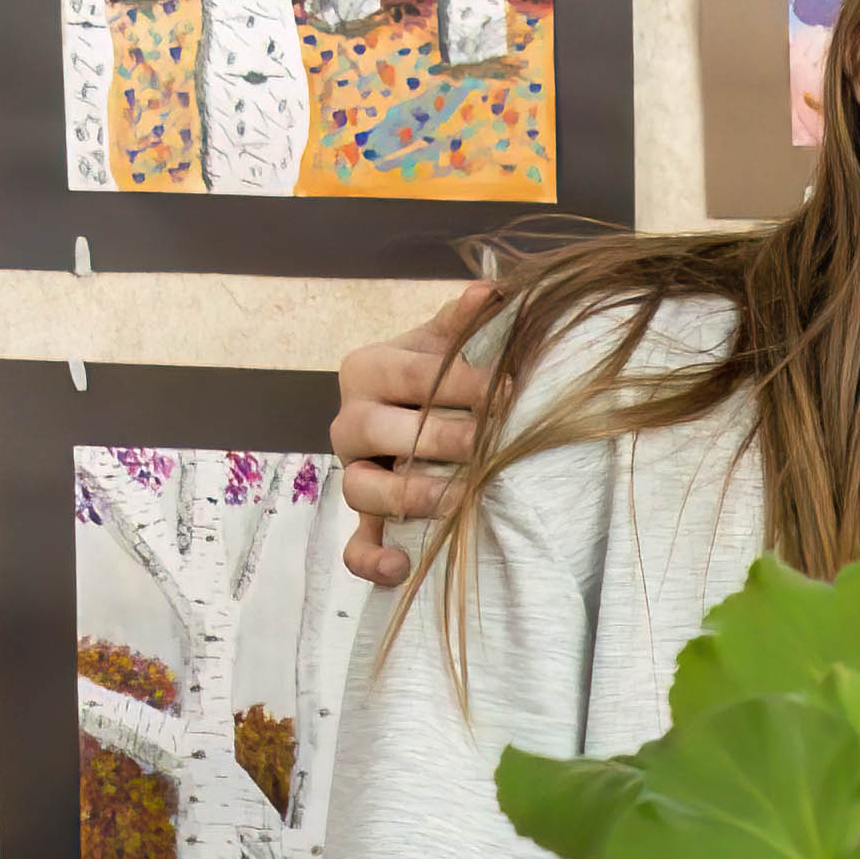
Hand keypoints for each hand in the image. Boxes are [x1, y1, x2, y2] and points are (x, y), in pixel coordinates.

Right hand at [326, 277, 507, 589]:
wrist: (413, 416)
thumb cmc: (436, 379)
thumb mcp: (444, 344)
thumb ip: (461, 322)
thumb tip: (488, 290)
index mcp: (366, 370)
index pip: (412, 375)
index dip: (461, 382)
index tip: (510, 391)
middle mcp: (349, 423)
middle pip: (381, 430)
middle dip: (441, 438)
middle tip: (490, 445)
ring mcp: (353, 474)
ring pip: (361, 489)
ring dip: (407, 496)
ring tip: (455, 501)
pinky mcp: (363, 521)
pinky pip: (354, 547)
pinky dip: (371, 560)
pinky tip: (402, 568)